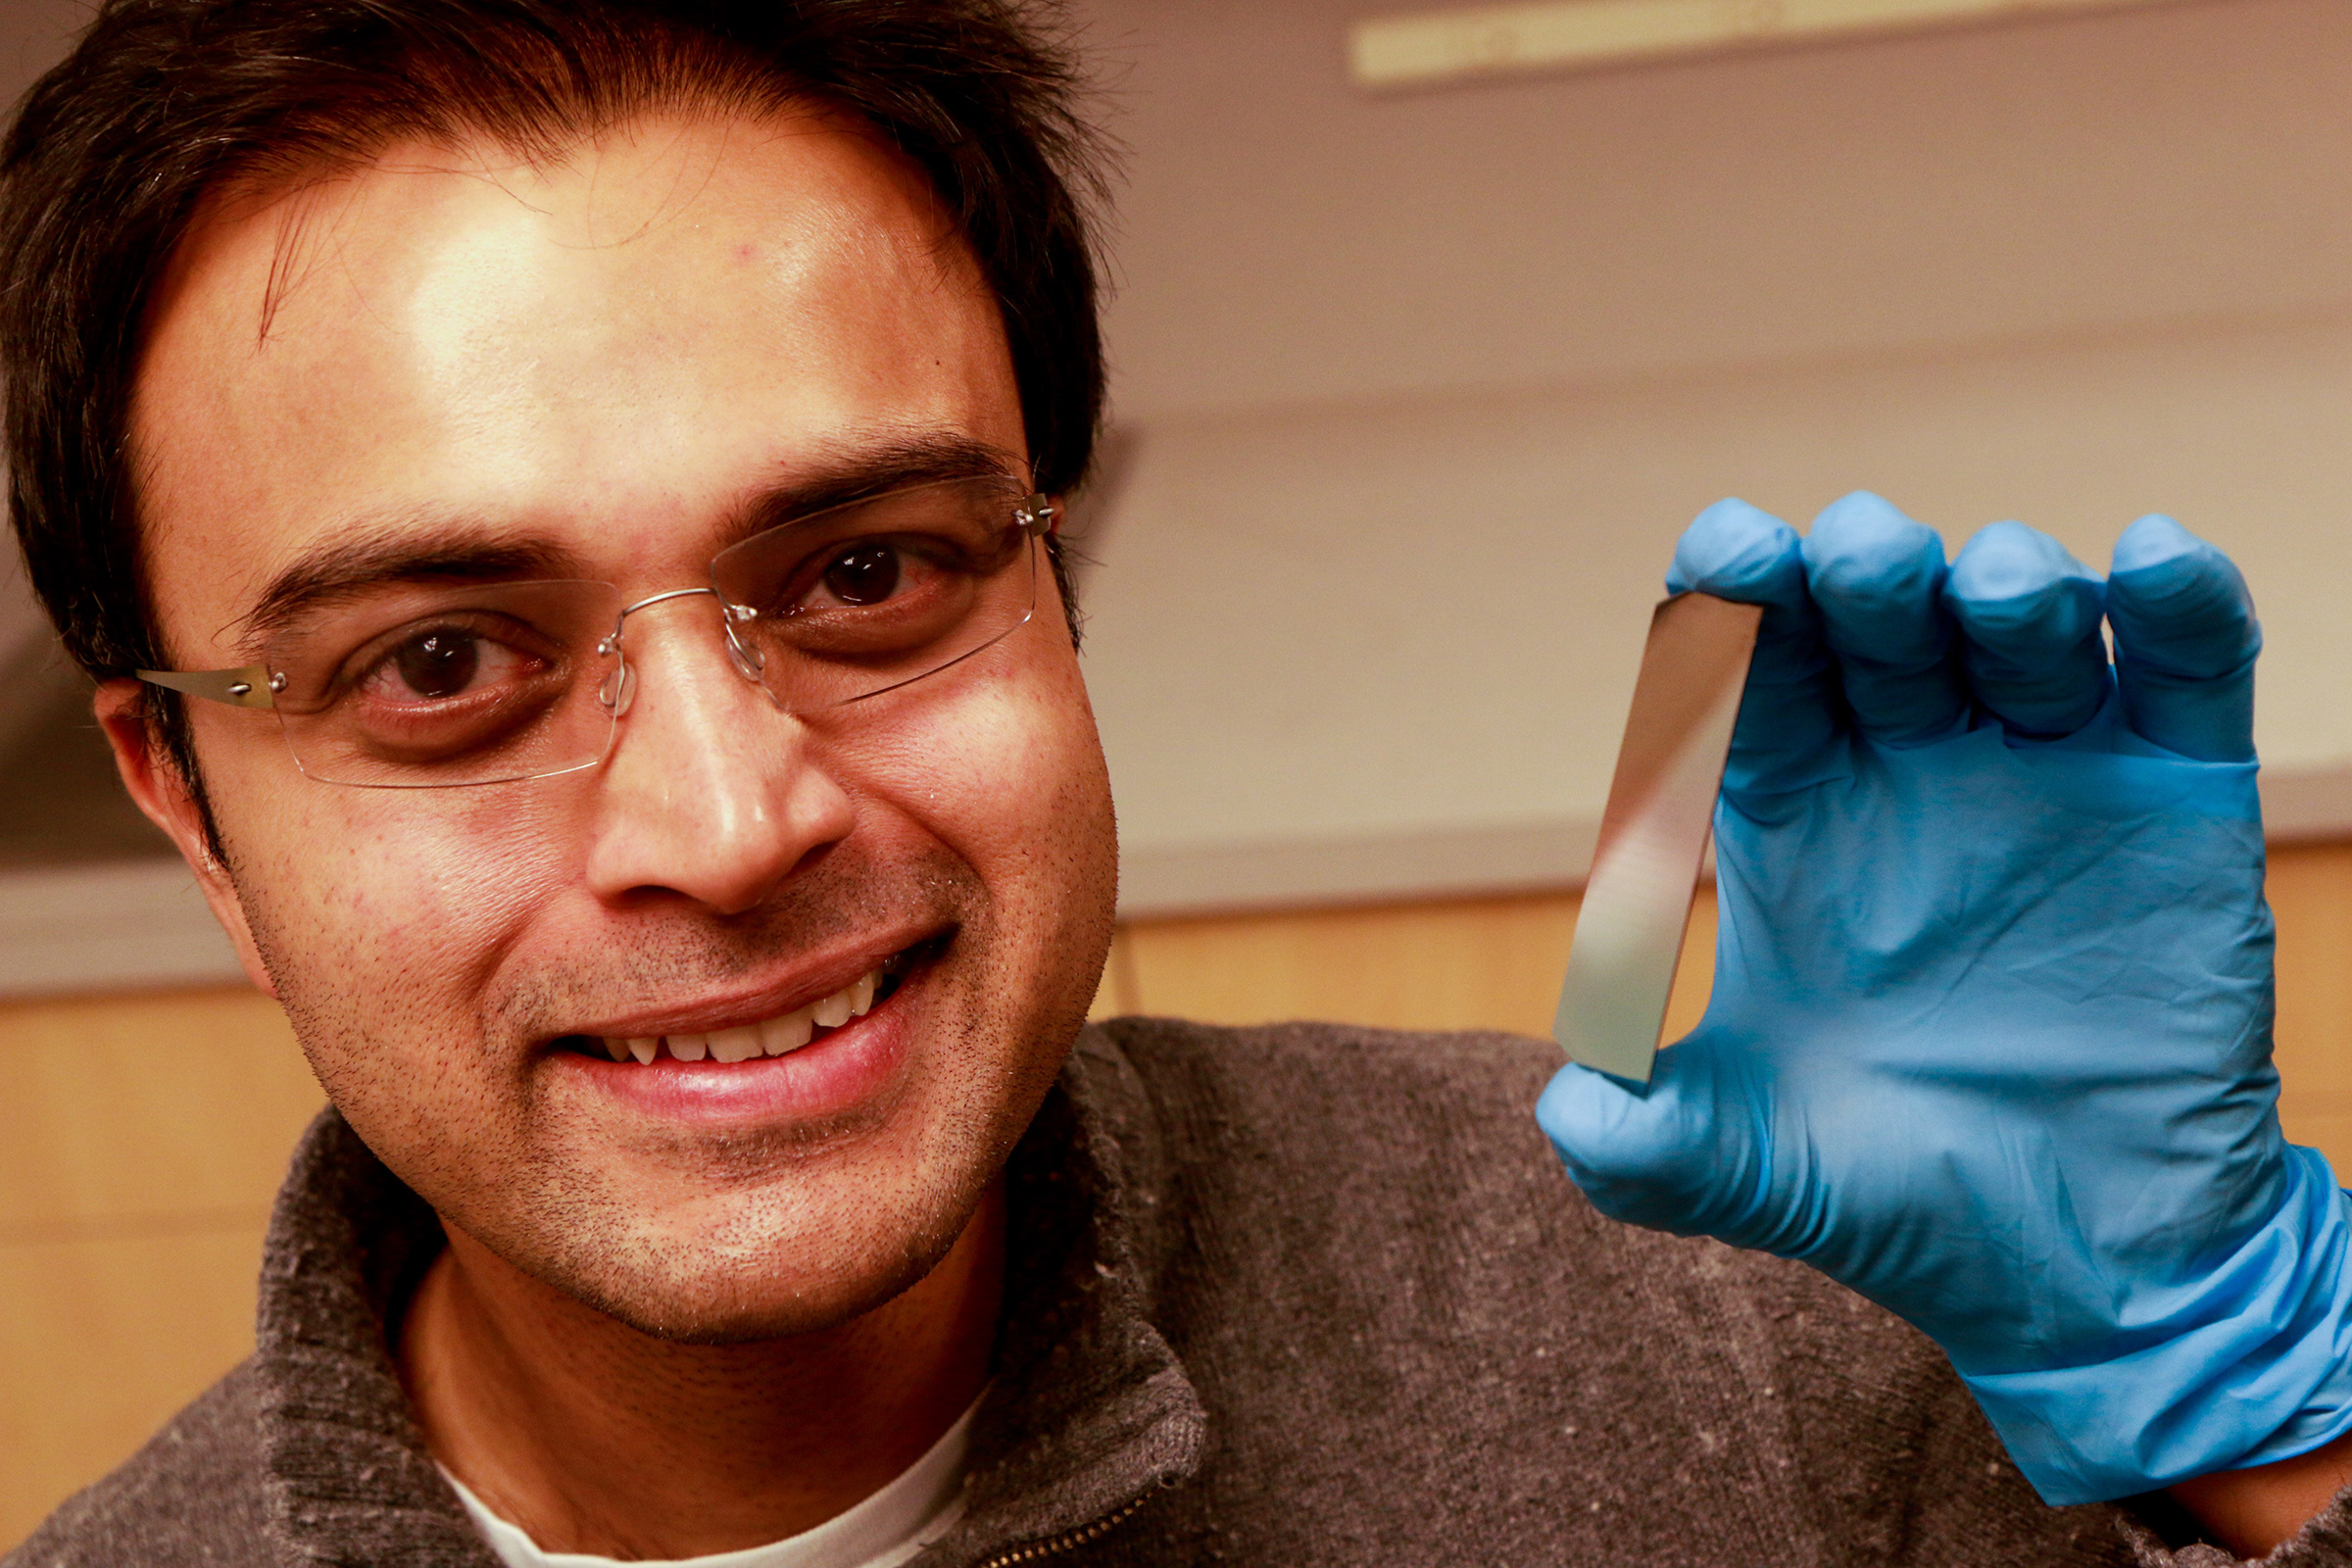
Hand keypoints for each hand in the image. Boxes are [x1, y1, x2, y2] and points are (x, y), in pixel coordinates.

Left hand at [1535, 492, 2351, 1505]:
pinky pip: (2183, 673)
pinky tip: (2154, 558)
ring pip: (2019, 623)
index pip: (1749, 672)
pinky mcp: (2176, 800)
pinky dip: (2177, 607)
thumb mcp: (1747, 1166)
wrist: (2077, 1269)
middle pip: (1873, 620)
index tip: (1724, 555)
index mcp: (1794, 812)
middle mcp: (1910, 767)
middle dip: (1859, 569)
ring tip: (2001, 590)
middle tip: (1859, 556)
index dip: (1730, 603)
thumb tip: (1568, 1107)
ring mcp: (2047, 770)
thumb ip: (1645, 1138)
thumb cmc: (1890, 1197)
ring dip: (2006, 580)